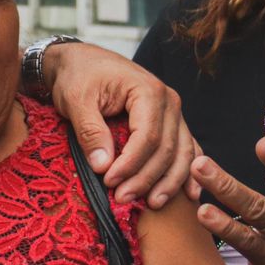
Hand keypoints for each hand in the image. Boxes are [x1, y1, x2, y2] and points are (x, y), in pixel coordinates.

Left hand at [44, 42, 194, 206]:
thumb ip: (90, 131)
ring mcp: (173, 112)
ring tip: (152, 203)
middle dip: (146, 178)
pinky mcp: (170, 122)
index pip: (147, 137)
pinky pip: (185, 149)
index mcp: (148, 91)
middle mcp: (169, 101)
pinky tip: (188, 194)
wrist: (80, 61)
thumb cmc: (77, 76)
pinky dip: (186, 171)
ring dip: (169, 182)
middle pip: (167, 149)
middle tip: (123, 198)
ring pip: (182, 153)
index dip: (130, 165)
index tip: (109, 182)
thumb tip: (103, 166)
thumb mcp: (76, 100)